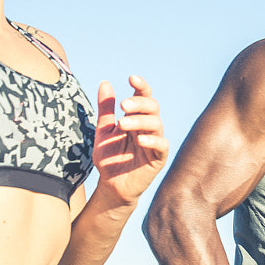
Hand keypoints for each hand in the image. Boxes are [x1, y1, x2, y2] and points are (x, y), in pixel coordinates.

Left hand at [93, 75, 168, 203]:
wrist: (110, 185)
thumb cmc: (108, 158)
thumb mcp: (103, 131)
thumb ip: (105, 109)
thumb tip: (105, 83)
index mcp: (136, 118)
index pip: (143, 97)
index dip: (141, 86)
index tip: (131, 78)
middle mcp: (147, 127)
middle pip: (152, 107)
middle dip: (139, 103)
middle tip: (123, 106)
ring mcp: (154, 142)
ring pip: (156, 123)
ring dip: (140, 120)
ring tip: (122, 124)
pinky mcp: (158, 158)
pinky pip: (162, 145)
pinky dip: (152, 140)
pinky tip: (139, 139)